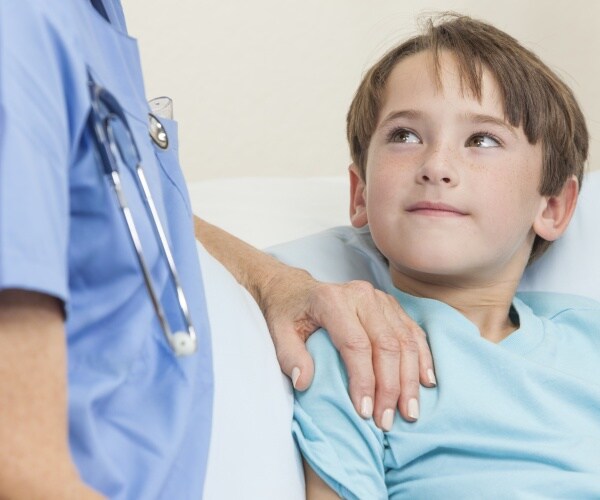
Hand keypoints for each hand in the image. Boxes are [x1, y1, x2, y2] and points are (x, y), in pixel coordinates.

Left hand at [193, 217, 435, 427]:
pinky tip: (426, 382)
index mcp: (332, 300)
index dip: (364, 380)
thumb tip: (304, 382)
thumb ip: (289, 355)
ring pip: (405, 340)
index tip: (364, 412)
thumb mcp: (277, 331)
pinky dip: (422, 358)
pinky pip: (413, 332)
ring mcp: (380, 299)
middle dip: (390, 387)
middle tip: (387, 421)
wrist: (295, 288)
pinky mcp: (391, 305)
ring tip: (410, 411)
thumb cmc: (286, 312)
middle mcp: (361, 295)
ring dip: (410, 379)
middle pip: (386, 344)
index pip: (356, 345)